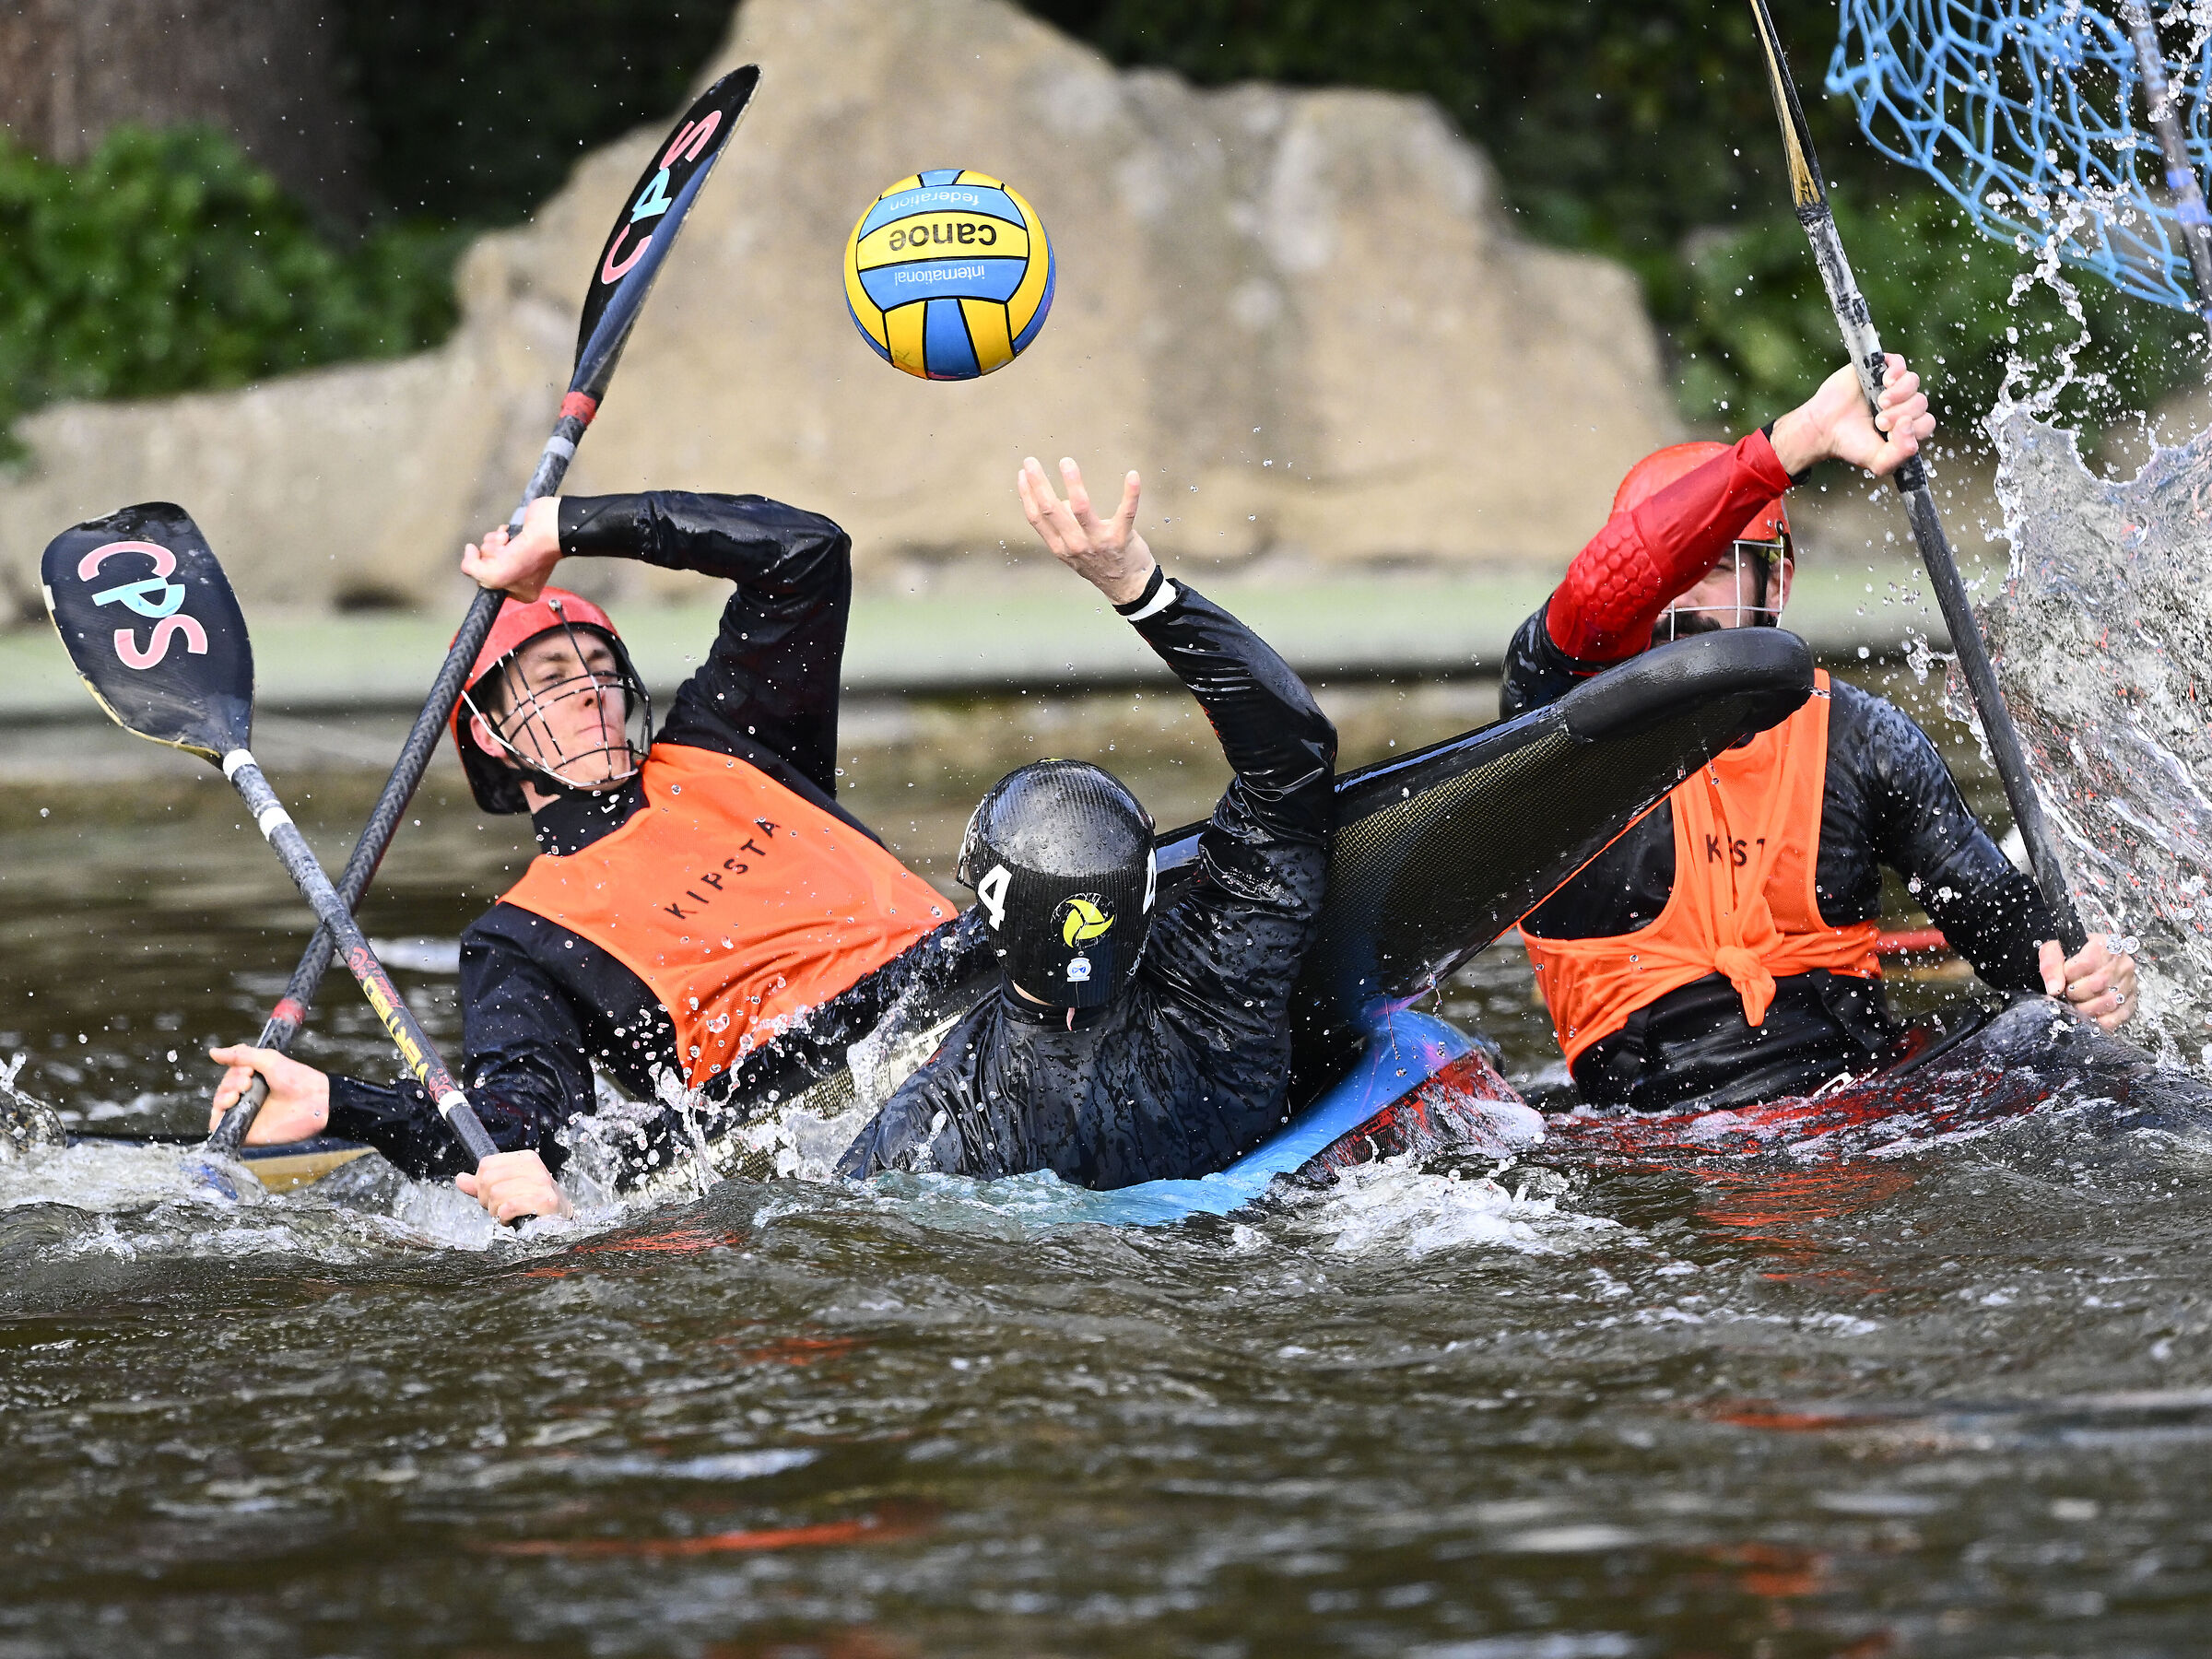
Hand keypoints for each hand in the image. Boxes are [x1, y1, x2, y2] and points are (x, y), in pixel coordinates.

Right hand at [207, 1045, 329, 1142]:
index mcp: (253, 1083)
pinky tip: (231, 1104)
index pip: (228, 1077)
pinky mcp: (245, 1132)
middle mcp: (248, 1099)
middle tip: (248, 1081)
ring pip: (218, 1107)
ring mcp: (246, 1115)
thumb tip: (213, 1052)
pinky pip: (220, 1128)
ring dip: (222, 1096)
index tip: (249, 1070)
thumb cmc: (296, 1079)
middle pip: (222, 1090)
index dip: (233, 1072)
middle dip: (230, 1082)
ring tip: (240, 1093)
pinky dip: (218, 1117)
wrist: (314, 1102)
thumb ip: (241, 1055)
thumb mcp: (269, 1060)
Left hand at [456, 1150, 573, 1221]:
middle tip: (499, 1208)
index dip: (481, 1184)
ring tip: (508, 1214)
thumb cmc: (532, 1203)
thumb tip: (460, 1179)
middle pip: (488, 1180)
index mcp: (525, 1158)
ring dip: (497, 1211)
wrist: (561, 1220)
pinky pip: (510, 1206)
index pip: (486, 1165)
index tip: (492, 1196)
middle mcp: (534, 1166)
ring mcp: (541, 1183)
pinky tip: (512, 1219)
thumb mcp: (507, 1189)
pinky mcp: (544, 1201)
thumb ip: (483, 1184)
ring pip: (497, 1194)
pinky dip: (505, 1217)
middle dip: (487, 1200)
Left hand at [461, 494, 561, 600]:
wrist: (547, 529)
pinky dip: (498, 534)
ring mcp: (518, 557)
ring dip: (494, 543)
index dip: (484, 573)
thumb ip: (471, 569)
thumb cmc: (530, 556)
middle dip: (491, 555)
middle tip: (507, 554)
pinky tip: (509, 535)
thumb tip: (469, 550)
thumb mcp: (494, 576)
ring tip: (510, 542)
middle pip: (486, 565)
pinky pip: (494, 538)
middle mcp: (519, 575)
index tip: (493, 567)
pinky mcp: (515, 540)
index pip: (488, 584)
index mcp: (521, 592)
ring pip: (488, 550)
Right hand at [1017, 457, 1157, 604]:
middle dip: (1038, 483)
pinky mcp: (1121, 538)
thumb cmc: (1099, 563)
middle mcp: (1075, 545)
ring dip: (1072, 483)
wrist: (1127, 588)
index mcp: (1060, 547)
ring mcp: (1098, 542)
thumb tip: (1061, 500)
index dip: (1027, 494)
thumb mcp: (1074, 551)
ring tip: (1066, 462)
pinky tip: (1133, 475)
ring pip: (1081, 508)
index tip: (1023, 473)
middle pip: (1051, 509)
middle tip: (1031, 460)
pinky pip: (1126, 512)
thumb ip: (1064, 527)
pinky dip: (1131, 493)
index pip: (1036, 518)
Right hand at [1767, 354, 1932, 477]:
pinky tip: (1885, 382)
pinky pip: (1899, 363)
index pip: (1926, 423)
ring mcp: (1891, 386)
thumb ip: (1900, 455)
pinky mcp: (1878, 370)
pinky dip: (1896, 371)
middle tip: (1880, 421)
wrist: (1823, 428)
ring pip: (1913, 382)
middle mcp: (1902, 404)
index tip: (1889, 433)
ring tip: (1880, 402)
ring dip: (1900, 394)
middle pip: (1921, 403)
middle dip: (1901, 414)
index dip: (1913, 428)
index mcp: (1906, 426)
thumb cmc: (1849, 443)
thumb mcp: (1878, 461)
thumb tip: (1909, 424)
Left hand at [2038, 936, 2137, 1030]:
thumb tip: (2054, 989)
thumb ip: (2051, 965)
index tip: (2063, 976)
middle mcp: (2122, 963)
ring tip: (2076, 1003)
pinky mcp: (2131, 1000)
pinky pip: (2119, 1015)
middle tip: (2067, 993)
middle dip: (2076, 993)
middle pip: (2099, 983)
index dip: (2069, 973)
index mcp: (2105, 945)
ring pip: (2110, 1001)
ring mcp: (2129, 982)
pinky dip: (2101, 1021)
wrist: (2081, 962)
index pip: (2087, 962)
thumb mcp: (2054, 951)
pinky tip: (2089, 1017)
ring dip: (2086, 1008)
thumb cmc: (2069, 955)